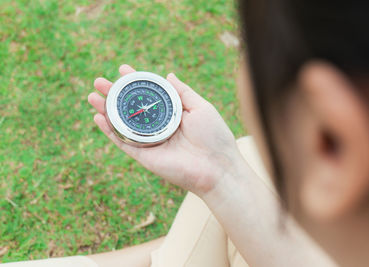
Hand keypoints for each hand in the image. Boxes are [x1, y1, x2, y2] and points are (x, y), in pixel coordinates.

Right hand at [88, 64, 240, 195]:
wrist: (218, 168)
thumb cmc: (214, 136)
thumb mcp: (200, 107)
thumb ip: (183, 92)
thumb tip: (168, 75)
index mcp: (172, 114)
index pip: (149, 95)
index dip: (135, 82)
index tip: (123, 68)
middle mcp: (158, 127)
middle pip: (131, 108)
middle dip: (114, 94)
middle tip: (99, 81)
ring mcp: (150, 142)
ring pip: (122, 124)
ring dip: (106, 110)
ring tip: (92, 95)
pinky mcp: (144, 156)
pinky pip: (123, 142)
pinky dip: (109, 131)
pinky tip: (98, 117)